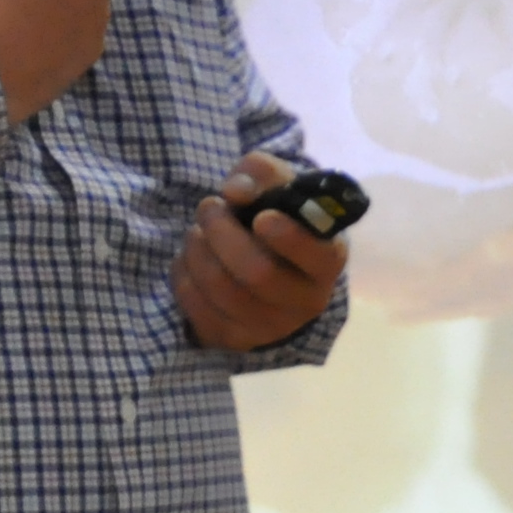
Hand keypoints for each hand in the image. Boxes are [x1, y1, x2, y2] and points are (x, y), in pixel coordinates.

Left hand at [177, 151, 350, 351]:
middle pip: (258, 272)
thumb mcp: (277, 184)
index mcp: (328, 259)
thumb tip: (236, 192)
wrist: (268, 261)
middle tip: (208, 206)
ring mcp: (272, 327)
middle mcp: (307, 301)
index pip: (317, 256)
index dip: (288, 238)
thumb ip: (261, 173)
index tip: (262, 218)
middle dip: (222, 233)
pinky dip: (184, 276)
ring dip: (198, 251)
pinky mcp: (236, 339)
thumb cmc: (278, 215)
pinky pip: (198, 309)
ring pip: (223, 290)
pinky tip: (190, 259)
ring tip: (196, 231)